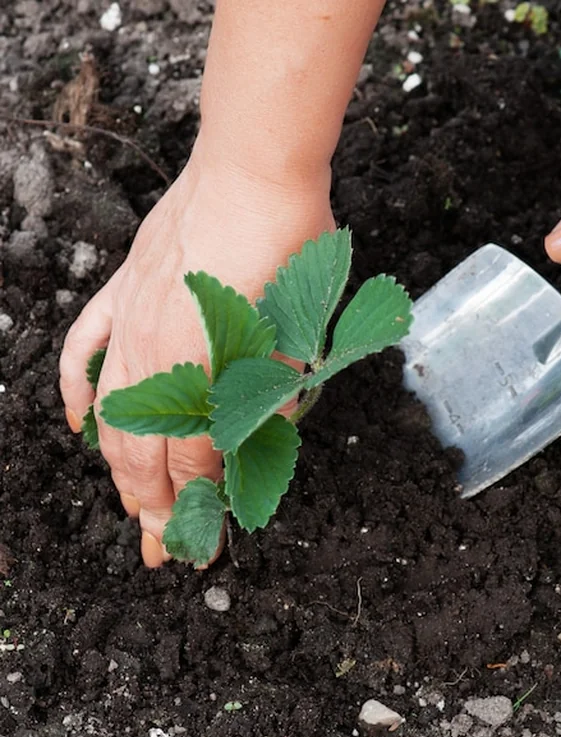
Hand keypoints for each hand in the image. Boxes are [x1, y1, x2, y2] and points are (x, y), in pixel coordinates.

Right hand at [59, 131, 334, 567]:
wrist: (252, 174)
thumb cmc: (287, 248)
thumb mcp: (299, 333)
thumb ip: (270, 396)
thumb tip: (256, 441)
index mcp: (208, 375)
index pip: (197, 462)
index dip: (200, 510)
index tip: (203, 546)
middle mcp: (159, 360)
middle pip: (148, 454)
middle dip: (156, 510)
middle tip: (163, 551)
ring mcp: (132, 326)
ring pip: (113, 418)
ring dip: (120, 470)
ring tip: (131, 509)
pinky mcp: (121, 295)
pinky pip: (84, 352)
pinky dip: (75, 393)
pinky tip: (76, 425)